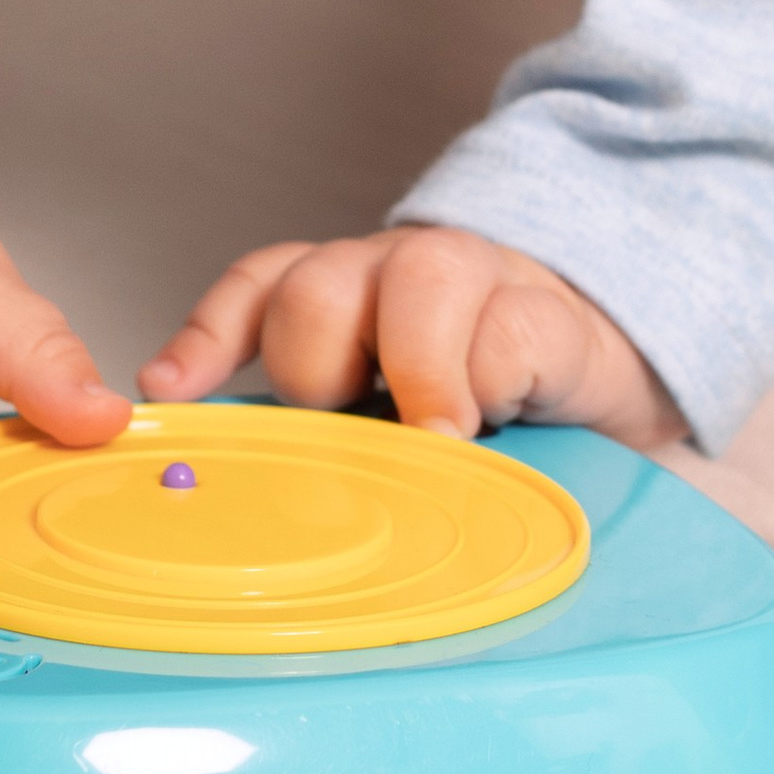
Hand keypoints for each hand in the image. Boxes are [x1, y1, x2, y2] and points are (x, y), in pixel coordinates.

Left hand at [141, 224, 686, 449]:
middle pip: (320, 283)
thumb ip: (322, 437)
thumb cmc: (474, 411)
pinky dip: (485, 380)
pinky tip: (483, 425)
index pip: (260, 286)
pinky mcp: (550, 317)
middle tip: (339, 435)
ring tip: (430, 442)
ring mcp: (476, 282)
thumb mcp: (382, 418)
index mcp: (342, 295)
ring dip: (413, 366)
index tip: (169, 392)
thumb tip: (240, 497)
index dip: (208, 333)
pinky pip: (509, 327)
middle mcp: (393, 275)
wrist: (603, 377)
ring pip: (418, 277)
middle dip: (313, 363)